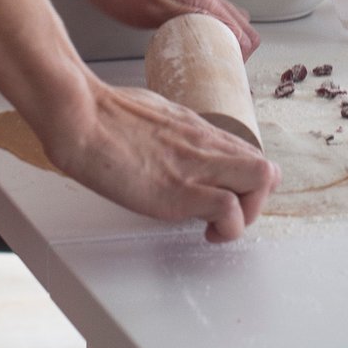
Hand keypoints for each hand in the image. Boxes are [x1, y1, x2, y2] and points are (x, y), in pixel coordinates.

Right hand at [45, 80, 279, 242]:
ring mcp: (195, 167)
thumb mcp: (150, 115)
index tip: (228, 194)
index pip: (249, 152)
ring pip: (260, 181)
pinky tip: (204, 232)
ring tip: (217, 226)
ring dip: (247, 214)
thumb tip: (167, 146)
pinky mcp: (180, 192)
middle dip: (257, 199)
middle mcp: (204, 144)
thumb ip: (169, 133)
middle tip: (230, 214)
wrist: (80, 118)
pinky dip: (227, 228)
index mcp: (196, 128)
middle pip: (266, 168)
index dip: (247, 180)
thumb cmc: (102, 114)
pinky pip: (229, 209)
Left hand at [50, 0, 258, 59]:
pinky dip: (204, 29)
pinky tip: (184, 42)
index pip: (243, 31)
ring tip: (201, 63)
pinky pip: (202, 10)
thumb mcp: (151, 9)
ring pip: (221, 15)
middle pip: (239, 22)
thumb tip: (226, 37)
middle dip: (236, 50)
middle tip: (216, 75)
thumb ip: (190, 21)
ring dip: (220, 39)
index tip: (228, 78)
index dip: (240, 58)